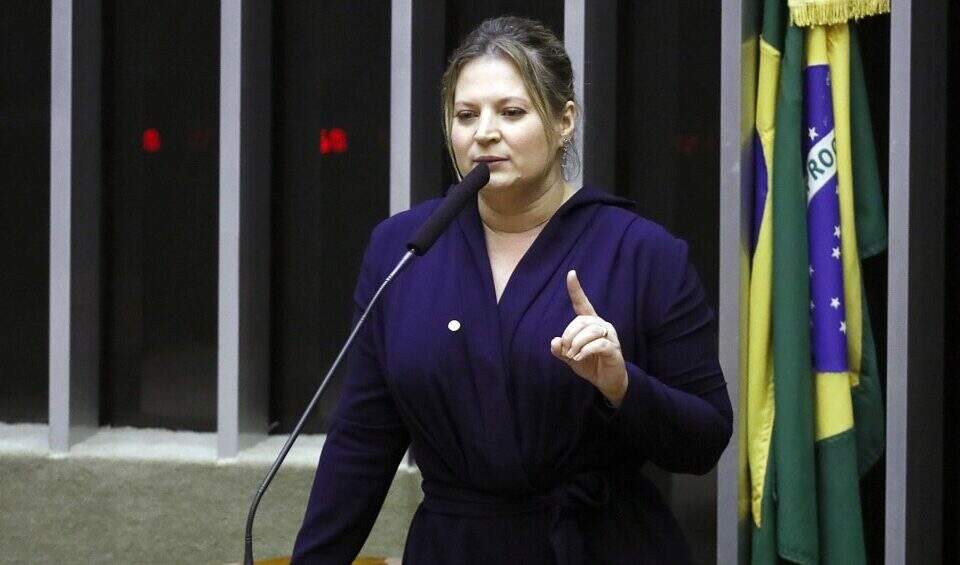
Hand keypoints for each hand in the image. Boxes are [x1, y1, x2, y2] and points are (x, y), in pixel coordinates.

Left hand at [550, 270, 628, 406]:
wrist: (607, 381)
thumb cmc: (589, 364)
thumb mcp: (569, 357)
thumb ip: (560, 349)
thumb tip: (554, 341)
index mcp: (589, 323)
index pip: (582, 303)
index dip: (576, 289)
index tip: (571, 273)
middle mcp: (601, 325)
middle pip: (582, 321)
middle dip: (570, 335)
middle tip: (566, 350)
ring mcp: (610, 336)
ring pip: (592, 331)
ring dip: (577, 344)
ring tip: (573, 356)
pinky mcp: (614, 348)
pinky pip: (599, 344)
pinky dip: (586, 351)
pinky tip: (579, 358)